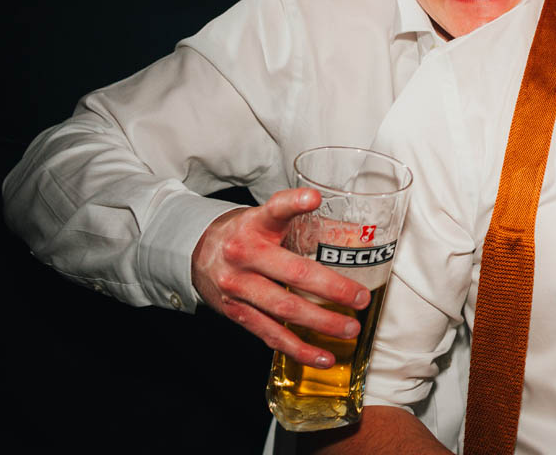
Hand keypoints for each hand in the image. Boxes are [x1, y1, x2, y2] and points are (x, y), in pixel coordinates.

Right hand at [191, 187, 372, 366]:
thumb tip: (349, 230)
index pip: (275, 210)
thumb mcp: (264, 218)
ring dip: (321, 323)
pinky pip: (271, 334)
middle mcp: (244, 255)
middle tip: (360, 298)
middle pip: (293, 274)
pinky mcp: (236, 312)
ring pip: (284, 309)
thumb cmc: (243, 234)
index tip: (313, 198)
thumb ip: (298, 221)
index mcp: (255, 225)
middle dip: (332, 289)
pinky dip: (298, 349)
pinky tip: (322, 356)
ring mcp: (238, 287)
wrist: (195, 253)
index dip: (294, 203)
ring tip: (349, 329)